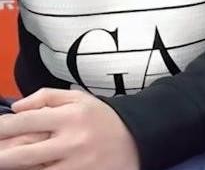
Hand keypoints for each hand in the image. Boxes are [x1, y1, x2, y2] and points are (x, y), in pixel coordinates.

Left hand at [0, 88, 139, 169]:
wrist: (136, 140)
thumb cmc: (102, 118)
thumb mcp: (79, 98)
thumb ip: (47, 97)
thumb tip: (16, 106)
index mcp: (71, 115)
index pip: (28, 120)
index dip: (4, 126)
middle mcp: (72, 140)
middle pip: (25, 152)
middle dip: (2, 155)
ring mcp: (75, 165)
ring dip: (15, 167)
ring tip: (3, 162)